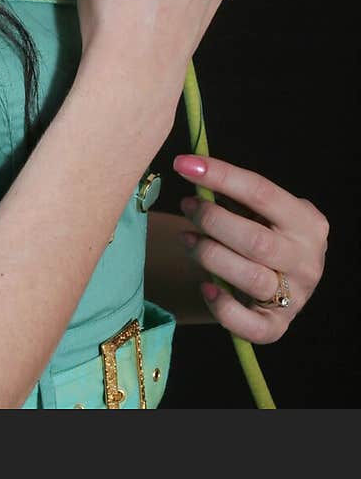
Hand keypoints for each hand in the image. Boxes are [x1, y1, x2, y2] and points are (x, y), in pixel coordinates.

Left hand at [174, 153, 328, 342]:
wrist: (280, 279)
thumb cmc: (262, 232)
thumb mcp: (260, 211)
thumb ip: (234, 195)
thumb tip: (192, 168)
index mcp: (307, 222)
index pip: (262, 192)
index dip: (221, 175)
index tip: (185, 164)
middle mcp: (308, 260)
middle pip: (256, 240)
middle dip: (212, 220)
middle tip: (186, 205)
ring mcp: (296, 297)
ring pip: (251, 278)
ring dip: (209, 255)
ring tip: (186, 239)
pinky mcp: (278, 327)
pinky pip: (249, 324)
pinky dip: (222, 306)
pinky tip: (206, 286)